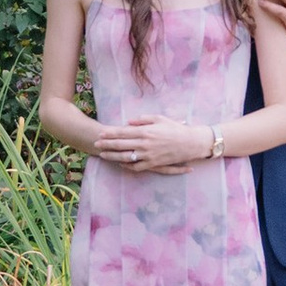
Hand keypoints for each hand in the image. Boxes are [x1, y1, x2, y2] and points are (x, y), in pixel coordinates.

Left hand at [92, 116, 213, 173]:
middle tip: (96, 144)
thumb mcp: (159, 118)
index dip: (110, 133)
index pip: (123, 132)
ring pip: (126, 157)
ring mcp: (148, 155)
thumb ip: (142, 120)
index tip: (100, 133)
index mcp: (146, 131)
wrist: (190, 143)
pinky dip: (127, 166)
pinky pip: (137, 167)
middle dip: (107, 144)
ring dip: (113, 156)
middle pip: (121, 145)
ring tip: (103, 155)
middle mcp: (145, 144)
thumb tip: (128, 122)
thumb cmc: (175, 128)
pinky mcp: (153, 164)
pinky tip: (120, 164)